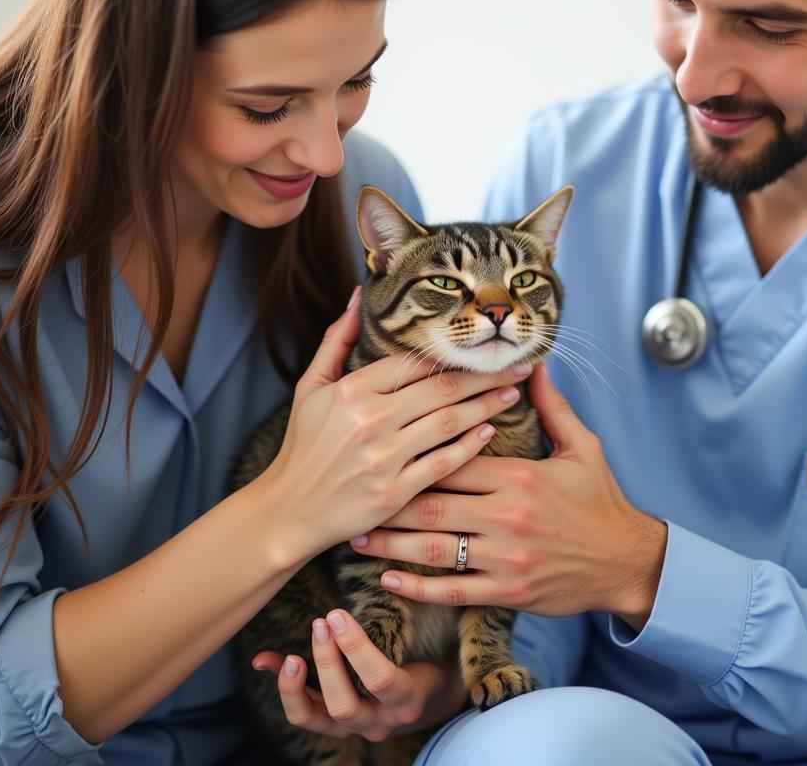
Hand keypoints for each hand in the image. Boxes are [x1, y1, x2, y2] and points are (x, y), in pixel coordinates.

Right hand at [249, 288, 534, 568]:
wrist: (288, 511)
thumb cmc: (303, 446)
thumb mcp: (310, 387)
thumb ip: (337, 339)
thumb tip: (359, 295)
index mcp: (352, 390)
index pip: (414, 363)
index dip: (452, 353)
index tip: (483, 346)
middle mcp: (370, 420)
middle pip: (441, 389)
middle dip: (485, 375)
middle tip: (518, 365)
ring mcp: (384, 458)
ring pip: (449, 422)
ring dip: (486, 405)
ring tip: (513, 392)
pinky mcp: (395, 492)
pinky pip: (443, 463)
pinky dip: (469, 445)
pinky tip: (489, 431)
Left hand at [251, 609, 465, 742]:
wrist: (429, 699)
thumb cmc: (431, 661)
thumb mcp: (429, 644)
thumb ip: (412, 614)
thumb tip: (391, 577)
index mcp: (406, 701)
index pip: (380, 680)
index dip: (356, 649)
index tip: (339, 615)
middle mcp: (378, 722)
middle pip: (344, 704)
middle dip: (327, 663)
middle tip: (321, 623)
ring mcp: (354, 728)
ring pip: (318, 718)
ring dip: (297, 686)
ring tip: (293, 657)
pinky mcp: (335, 726)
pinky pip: (304, 714)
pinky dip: (285, 688)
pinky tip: (267, 662)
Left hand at [350, 363, 667, 627]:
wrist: (626, 561)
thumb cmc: (601, 501)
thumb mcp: (582, 446)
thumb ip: (552, 406)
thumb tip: (532, 366)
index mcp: (518, 476)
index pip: (453, 457)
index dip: (416, 451)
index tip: (384, 443)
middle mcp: (506, 516)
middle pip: (431, 503)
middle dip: (388, 499)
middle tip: (353, 492)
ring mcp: (503, 557)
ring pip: (432, 549)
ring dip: (389, 544)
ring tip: (358, 536)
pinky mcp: (506, 591)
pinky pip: (451, 590)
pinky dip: (416, 587)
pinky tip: (388, 578)